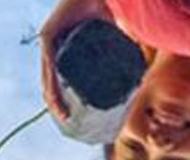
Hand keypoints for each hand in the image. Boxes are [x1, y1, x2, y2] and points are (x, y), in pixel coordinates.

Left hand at [38, 0, 114, 121]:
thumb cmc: (104, 5)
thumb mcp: (113, 33)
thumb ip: (124, 47)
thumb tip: (141, 69)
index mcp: (62, 48)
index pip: (57, 77)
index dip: (60, 96)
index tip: (69, 113)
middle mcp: (52, 46)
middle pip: (50, 79)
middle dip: (55, 102)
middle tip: (66, 119)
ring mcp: (48, 40)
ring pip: (47, 75)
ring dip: (52, 97)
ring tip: (61, 114)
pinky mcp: (48, 35)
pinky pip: (48, 63)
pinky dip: (51, 80)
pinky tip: (52, 96)